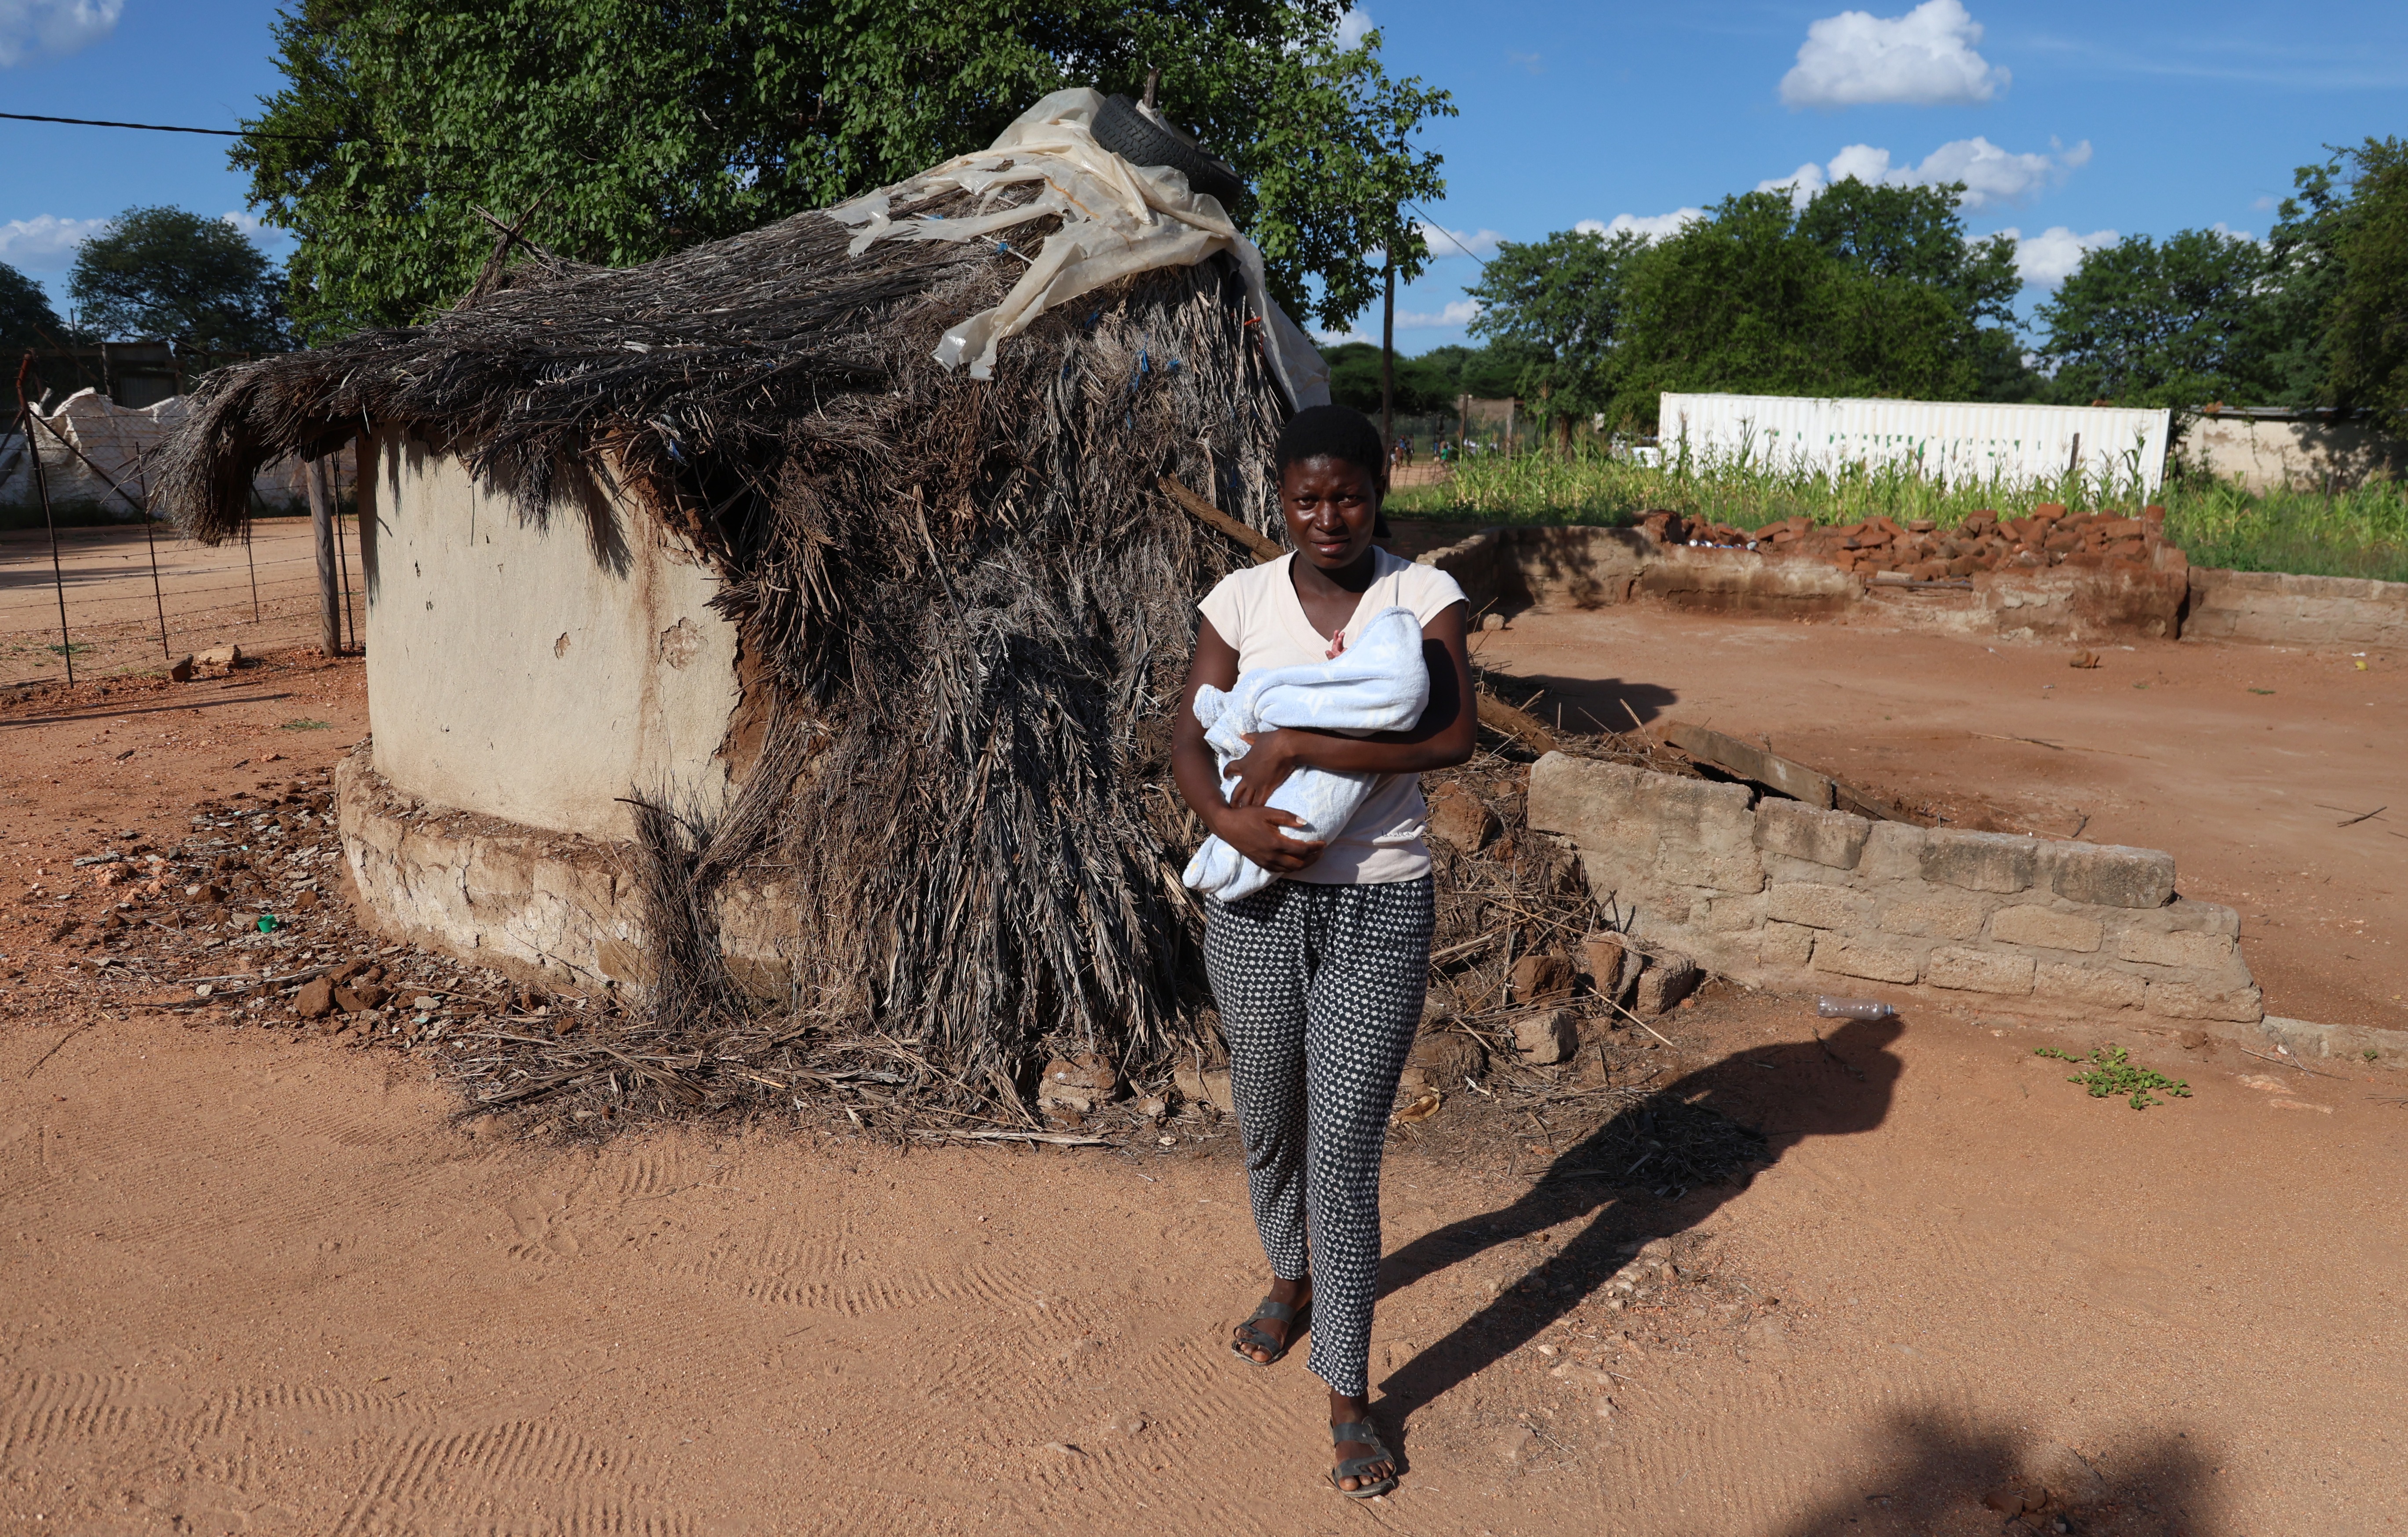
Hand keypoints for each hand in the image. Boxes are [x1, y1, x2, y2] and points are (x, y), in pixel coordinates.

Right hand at [1210, 804, 1325, 872]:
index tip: (1323, 842)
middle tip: (1321, 852)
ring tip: (1312, 857)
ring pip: (1290, 869)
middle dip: (1313, 859)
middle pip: (1299, 864)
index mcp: (1276, 843)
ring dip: (1304, 865)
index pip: (1302, 849)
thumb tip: (1305, 823)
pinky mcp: (1261, 863)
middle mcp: (1272, 856)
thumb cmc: (1248, 816)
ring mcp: (1266, 861)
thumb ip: (1288, 818)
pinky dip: (1291, 867)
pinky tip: (1295, 860)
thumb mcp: (1268, 812)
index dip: (1315, 847)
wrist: (1227, 826)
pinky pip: (1280, 870)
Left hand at [1225, 729, 1305, 808]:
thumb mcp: (1258, 737)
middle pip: (1236, 792)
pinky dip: (1257, 810)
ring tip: (1241, 816)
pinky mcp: (1267, 789)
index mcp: (1244, 763)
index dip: (1227, 772)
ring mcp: (1256, 784)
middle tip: (1230, 807)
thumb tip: (1242, 734)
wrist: (1284, 748)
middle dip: (1233, 800)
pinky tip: (1256, 817)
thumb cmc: (1272, 741)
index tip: (1226, 776)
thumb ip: (1250, 737)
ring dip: (1244, 808)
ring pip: (1246, 800)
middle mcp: (1247, 776)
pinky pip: (1259, 803)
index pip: (1230, 768)